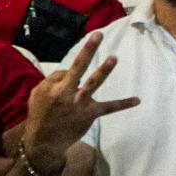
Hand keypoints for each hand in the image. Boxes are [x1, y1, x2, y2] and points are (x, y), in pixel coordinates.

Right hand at [20, 33, 136, 168]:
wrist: (44, 141)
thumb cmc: (41, 113)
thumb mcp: (37, 95)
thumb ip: (52, 81)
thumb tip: (69, 72)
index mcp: (53, 88)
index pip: (67, 70)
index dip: (68, 75)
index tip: (65, 85)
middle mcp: (66, 94)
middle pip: (78, 68)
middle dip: (88, 50)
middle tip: (98, 35)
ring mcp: (80, 104)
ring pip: (93, 84)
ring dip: (103, 70)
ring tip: (113, 57)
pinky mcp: (91, 114)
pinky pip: (109, 108)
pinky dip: (123, 103)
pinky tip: (137, 100)